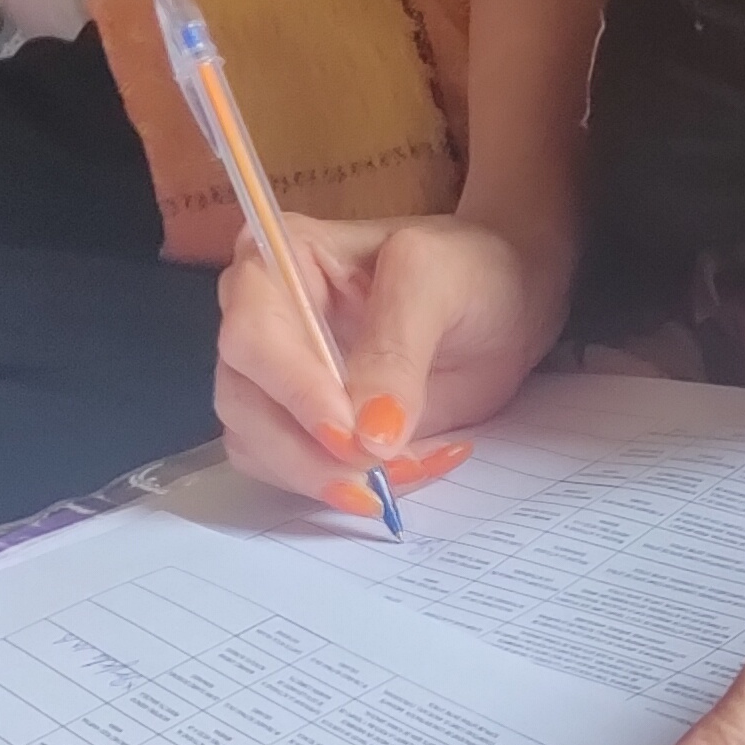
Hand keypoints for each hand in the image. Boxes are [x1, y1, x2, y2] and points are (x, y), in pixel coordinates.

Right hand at [215, 211, 568, 515]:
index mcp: (277, 260)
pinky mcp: (297, 424)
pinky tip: (406, 467)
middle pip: (243, 400)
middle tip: (380, 474)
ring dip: (326, 477)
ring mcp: (273, 377)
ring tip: (410, 466)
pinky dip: (341, 484)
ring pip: (257, 446)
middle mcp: (258, 319)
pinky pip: (290, 472)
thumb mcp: (441, 284)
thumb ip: (398, 350)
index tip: (349, 435)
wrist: (501, 304)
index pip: (252, 335)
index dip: (293, 390)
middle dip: (308, 451)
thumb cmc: (469, 270)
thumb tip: (368, 435)